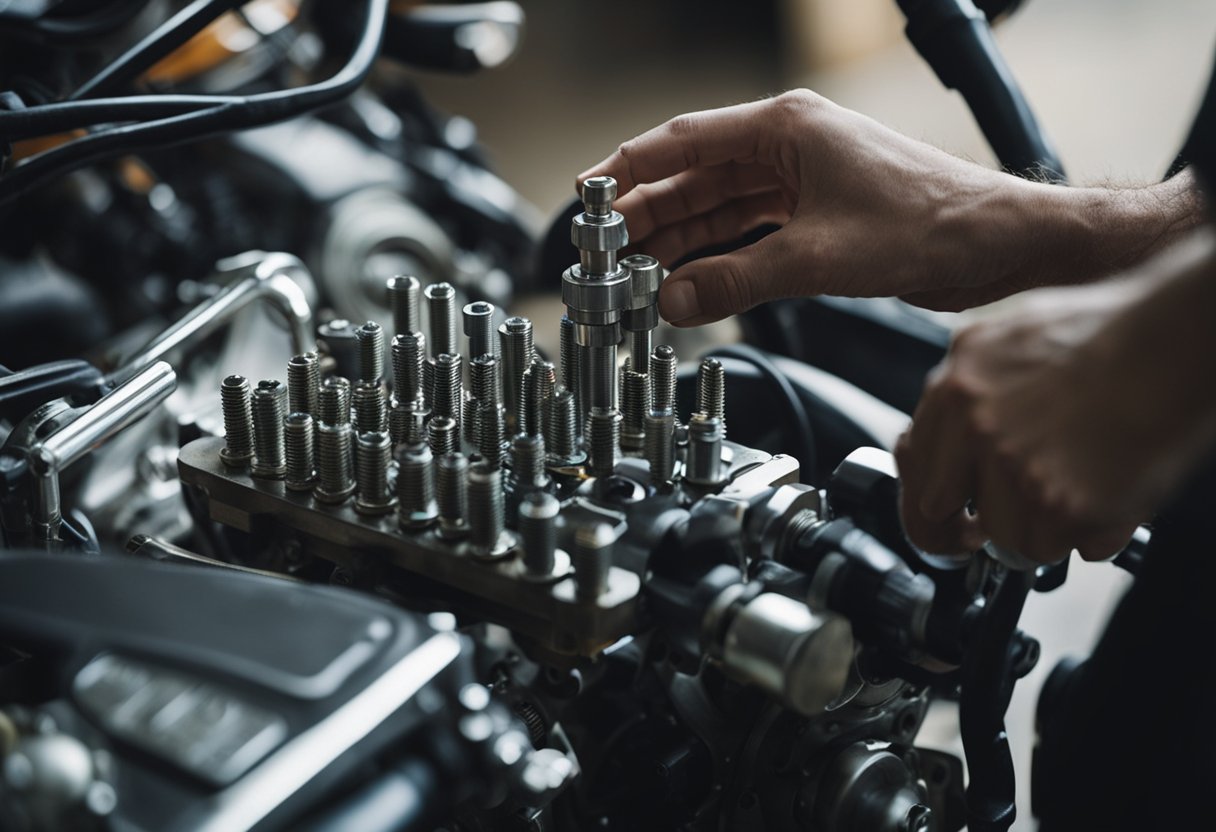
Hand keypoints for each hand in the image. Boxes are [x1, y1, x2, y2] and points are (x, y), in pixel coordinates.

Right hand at [578, 90, 1199, 325]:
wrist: (1002, 244)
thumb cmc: (936, 224)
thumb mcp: (819, 258)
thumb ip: (737, 281)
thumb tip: (676, 301)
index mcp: (786, 128)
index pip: (683, 141)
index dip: (629, 169)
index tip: (590, 194)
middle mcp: (791, 145)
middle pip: (696, 175)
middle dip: (650, 214)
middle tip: (607, 250)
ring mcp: (805, 178)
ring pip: (721, 205)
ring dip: (681, 238)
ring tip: (638, 270)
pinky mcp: (820, 212)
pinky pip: (750, 228)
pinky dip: (720, 253)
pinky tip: (692, 277)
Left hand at [895, 230, 1215, 562]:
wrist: (1179, 338)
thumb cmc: (1115, 332)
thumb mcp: (1014, 338)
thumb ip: (977, 389)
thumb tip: (960, 443)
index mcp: (958, 382)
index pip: (913, 464)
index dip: (933, 498)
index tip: (950, 514)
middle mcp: (974, 422)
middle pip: (940, 510)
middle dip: (971, 526)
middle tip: (993, 531)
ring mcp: (1013, 462)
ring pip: (1002, 537)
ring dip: (1039, 530)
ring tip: (1079, 487)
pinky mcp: (1057, 497)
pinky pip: (1053, 548)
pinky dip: (1081, 536)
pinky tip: (1104, 495)